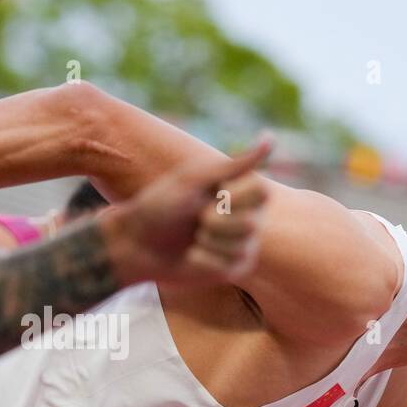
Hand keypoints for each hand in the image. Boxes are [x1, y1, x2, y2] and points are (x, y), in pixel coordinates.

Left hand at [101, 137, 272, 285]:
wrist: (137, 243)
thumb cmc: (161, 205)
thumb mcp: (195, 179)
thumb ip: (234, 164)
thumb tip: (270, 137)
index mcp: (240, 191)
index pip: (263, 192)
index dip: (235, 198)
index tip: (213, 195)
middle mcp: (248, 217)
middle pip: (252, 223)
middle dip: (215, 222)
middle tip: (197, 219)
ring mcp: (242, 245)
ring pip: (241, 246)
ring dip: (208, 241)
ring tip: (193, 237)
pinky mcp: (233, 269)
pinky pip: (229, 266)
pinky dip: (203, 259)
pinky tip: (192, 255)